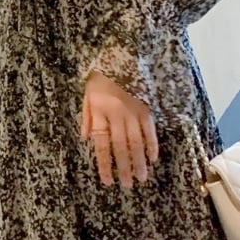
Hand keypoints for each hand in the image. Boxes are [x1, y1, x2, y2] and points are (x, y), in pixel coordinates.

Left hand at [80, 71, 158, 189]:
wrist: (122, 54)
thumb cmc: (101, 76)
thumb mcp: (87, 93)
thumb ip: (86, 116)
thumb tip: (86, 138)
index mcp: (100, 112)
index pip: (102, 144)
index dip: (105, 164)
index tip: (108, 181)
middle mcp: (117, 114)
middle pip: (121, 147)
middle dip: (124, 168)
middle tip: (127, 185)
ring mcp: (133, 111)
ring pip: (136, 141)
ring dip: (139, 161)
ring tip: (141, 178)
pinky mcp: (146, 106)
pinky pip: (150, 128)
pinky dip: (152, 143)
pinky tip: (153, 158)